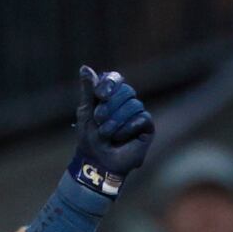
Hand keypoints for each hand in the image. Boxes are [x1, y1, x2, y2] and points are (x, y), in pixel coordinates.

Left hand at [71, 65, 153, 195]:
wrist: (97, 164)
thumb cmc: (89, 140)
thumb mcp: (86, 112)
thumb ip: (88, 90)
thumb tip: (85, 67)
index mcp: (111, 96)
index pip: (115, 79)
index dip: (110, 83)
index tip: (100, 95)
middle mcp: (126, 102)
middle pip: (126, 91)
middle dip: (109, 107)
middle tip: (98, 121)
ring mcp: (138, 114)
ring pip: (134, 104)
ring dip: (116, 121)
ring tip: (106, 135)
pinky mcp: (147, 127)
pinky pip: (142, 118)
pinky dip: (127, 129)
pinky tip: (120, 139)